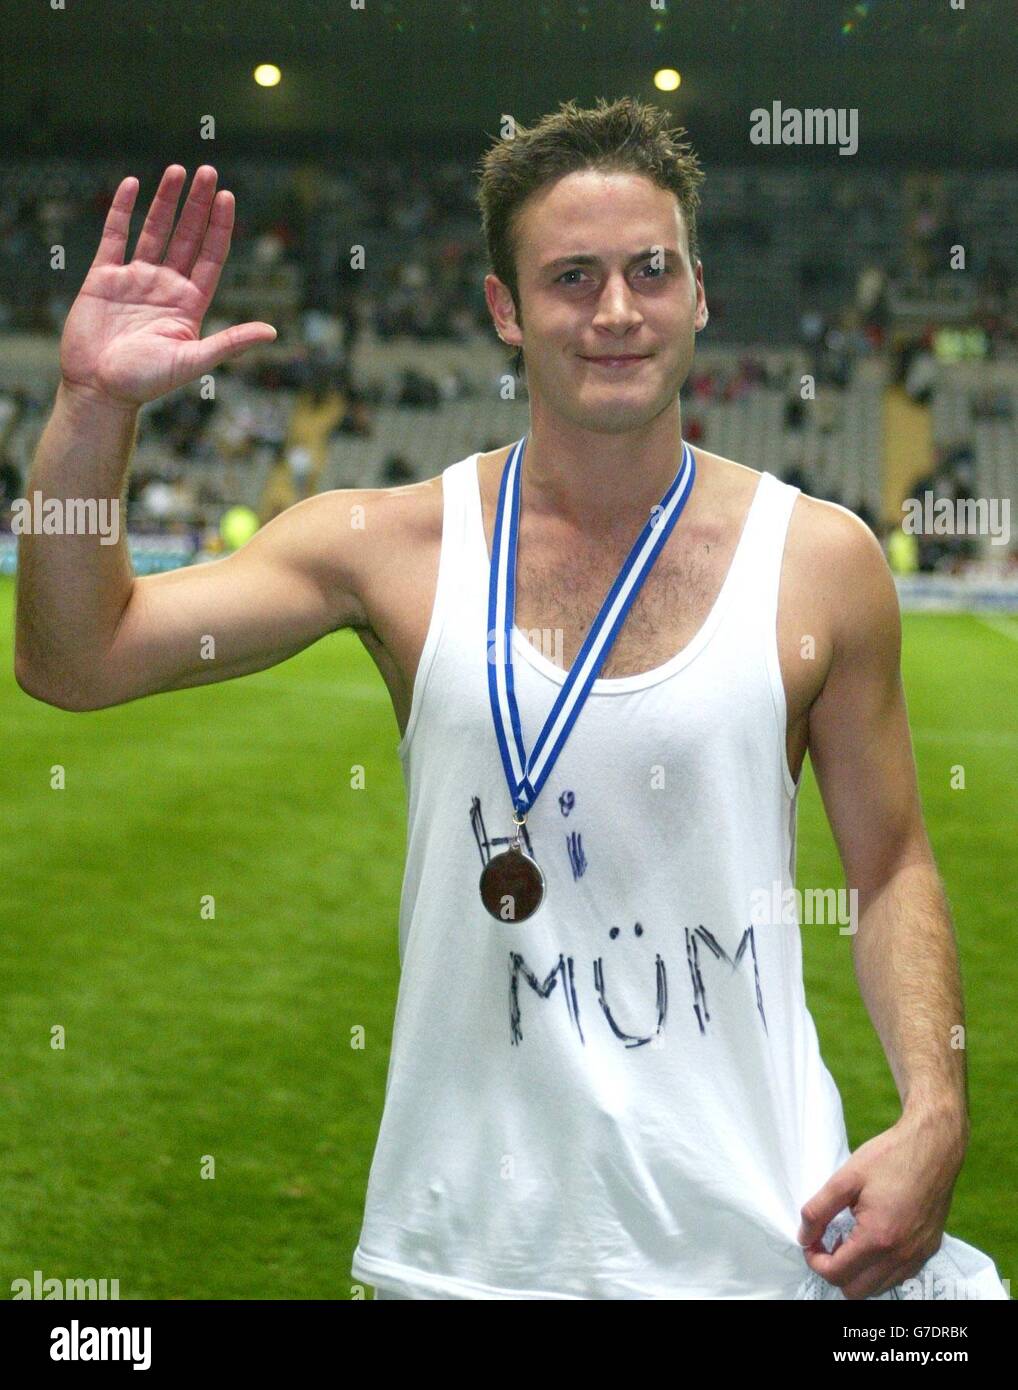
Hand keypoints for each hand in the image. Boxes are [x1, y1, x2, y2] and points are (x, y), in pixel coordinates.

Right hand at [59, 165, 276, 409]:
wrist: (98, 389)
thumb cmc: (145, 382)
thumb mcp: (193, 361)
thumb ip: (230, 342)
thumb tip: (272, 332)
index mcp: (189, 305)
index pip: (211, 257)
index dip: (220, 227)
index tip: (228, 197)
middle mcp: (166, 287)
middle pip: (187, 237)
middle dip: (198, 205)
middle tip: (209, 171)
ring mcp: (135, 280)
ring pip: (153, 231)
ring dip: (166, 201)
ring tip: (178, 170)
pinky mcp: (104, 278)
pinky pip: (115, 236)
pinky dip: (122, 211)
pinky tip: (133, 185)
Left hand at [797, 1108, 966, 1298]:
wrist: (933, 1147)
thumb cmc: (890, 1158)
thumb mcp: (844, 1179)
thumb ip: (818, 1211)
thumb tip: (804, 1237)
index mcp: (878, 1238)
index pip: (836, 1274)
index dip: (815, 1260)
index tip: (811, 1240)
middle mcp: (902, 1255)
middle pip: (855, 1291)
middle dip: (834, 1271)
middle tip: (828, 1242)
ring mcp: (918, 1256)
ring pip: (878, 1288)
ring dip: (857, 1272)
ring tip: (850, 1240)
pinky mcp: (928, 1251)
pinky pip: (898, 1276)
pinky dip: (879, 1268)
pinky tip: (873, 1239)